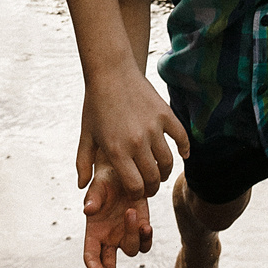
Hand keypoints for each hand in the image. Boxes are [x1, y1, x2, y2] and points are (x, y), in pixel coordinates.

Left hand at [75, 70, 188, 198]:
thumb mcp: (86, 135)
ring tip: (160, 172)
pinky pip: (182, 138)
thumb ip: (83, 163)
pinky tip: (182, 154)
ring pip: (168, 162)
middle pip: (153, 178)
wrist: (110, 72)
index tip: (137, 193)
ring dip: (165, 172)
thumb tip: (82, 186)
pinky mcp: (165, 114)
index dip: (138, 195)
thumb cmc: (95, 105)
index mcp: (116, 151)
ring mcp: (153, 128)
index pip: (135, 187)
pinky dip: (185, 149)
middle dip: (152, 188)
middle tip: (150, 187)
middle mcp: (137, 142)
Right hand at [81, 164, 152, 267]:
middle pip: (108, 266)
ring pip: (131, 250)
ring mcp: (125, 236)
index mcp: (94, 232)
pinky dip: (146, 238)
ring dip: (132, 235)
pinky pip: (145, 243)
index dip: (93, 265)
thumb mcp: (98, 186)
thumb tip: (88, 210)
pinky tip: (146, 226)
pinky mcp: (141, 230)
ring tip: (130, 212)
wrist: (125, 173)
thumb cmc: (107, 180)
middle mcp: (108, 239)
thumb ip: (93, 198)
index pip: (90, 255)